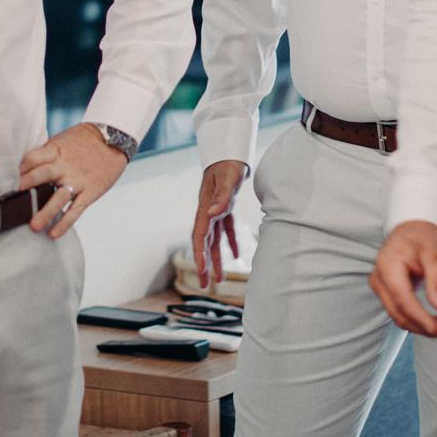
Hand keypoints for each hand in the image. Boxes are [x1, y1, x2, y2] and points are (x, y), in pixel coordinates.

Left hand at [19, 123, 128, 237]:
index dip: (17, 168)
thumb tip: (20, 167)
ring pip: (58, 198)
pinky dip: (65, 222)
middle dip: (25, 187)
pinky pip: (76, 210)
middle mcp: (64, 166)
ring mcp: (77, 180)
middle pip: (41, 175)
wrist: (113, 138)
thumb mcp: (60, 141)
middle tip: (8, 199)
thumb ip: (43, 154)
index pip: (31, 158)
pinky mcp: (90, 192)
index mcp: (54, 151)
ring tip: (33, 227)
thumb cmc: (82, 141)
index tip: (2, 180)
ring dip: (45, 212)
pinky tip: (53, 234)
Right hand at [190, 161, 246, 286]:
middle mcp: (207, 211)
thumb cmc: (228, 164)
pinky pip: (226, 229)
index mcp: (205, 208)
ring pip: (214, 240)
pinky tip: (237, 255)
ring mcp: (215, 210)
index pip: (199, 235)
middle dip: (203, 264)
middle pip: (204, 243)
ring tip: (219, 280)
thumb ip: (221, 198)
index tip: (201, 271)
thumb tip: (212, 215)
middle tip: (204, 286)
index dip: (199, 254)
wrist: (229, 151)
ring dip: (216, 259)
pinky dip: (230, 242)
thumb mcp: (227, 179)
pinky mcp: (224, 207)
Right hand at [368, 221, 436, 338]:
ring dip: (422, 327)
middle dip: (424, 327)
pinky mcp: (387, 292)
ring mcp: (381, 287)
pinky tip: (435, 322)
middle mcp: (379, 280)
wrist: (413, 228)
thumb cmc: (423, 237)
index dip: (420, 318)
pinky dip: (417, 320)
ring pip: (399, 317)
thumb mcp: (435, 254)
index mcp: (388, 268)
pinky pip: (400, 312)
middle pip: (399, 313)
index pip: (403, 301)